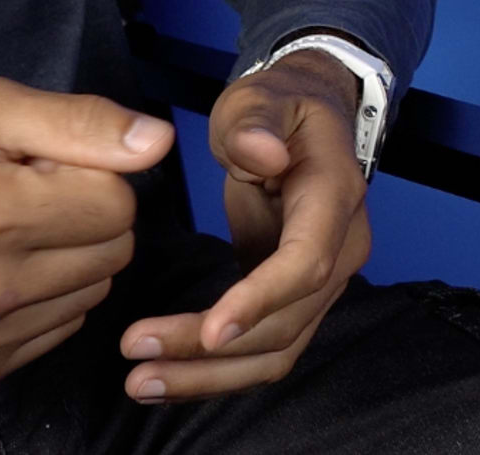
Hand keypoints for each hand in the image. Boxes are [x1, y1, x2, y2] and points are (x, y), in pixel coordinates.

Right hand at [0, 76, 170, 395]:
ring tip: (5, 233)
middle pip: (114, 251)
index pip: (117, 202)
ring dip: (67, 259)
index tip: (38, 166)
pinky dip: (43, 299)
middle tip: (22, 197)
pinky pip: (59, 331)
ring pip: (93, 294)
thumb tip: (158, 143)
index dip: (90, 173)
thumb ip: (81, 122)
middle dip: (85, 216)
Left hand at [112, 48, 374, 403]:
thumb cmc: (280, 108)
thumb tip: (262, 154)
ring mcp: (324, 282)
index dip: (261, 300)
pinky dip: (217, 372)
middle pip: (285, 323)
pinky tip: (166, 378)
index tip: (210, 330)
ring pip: (276, 351)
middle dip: (212, 350)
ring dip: (210, 376)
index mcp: (335, 198)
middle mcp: (341, 250)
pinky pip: (264, 349)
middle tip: (138, 353)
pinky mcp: (296, 300)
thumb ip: (256, 123)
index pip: (307, 263)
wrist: (307, 122)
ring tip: (141, 382)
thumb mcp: (262, 98)